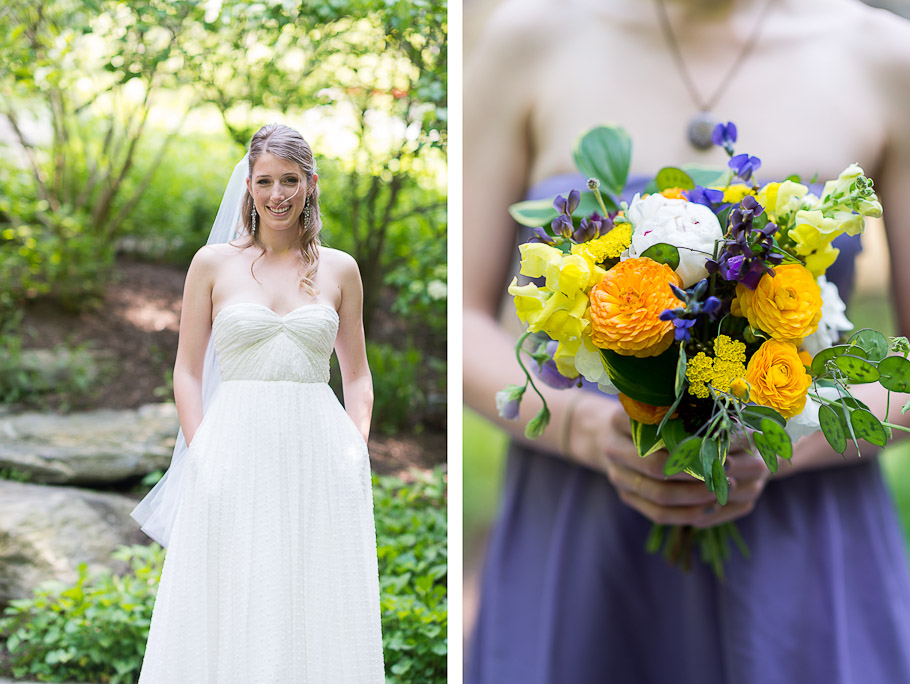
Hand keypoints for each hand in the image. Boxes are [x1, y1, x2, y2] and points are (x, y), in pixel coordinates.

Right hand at [599, 406, 769, 526]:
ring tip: (723, 489)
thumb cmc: (644, 415)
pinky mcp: (627, 496)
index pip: (653, 431)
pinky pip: (657, 514)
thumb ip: (681, 408)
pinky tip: (710, 507)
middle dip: (695, 472)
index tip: (720, 444)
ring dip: (695, 496)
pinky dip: (686, 513)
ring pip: (658, 495)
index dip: (688, 441)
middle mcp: (613, 449)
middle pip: (655, 467)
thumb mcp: (656, 403)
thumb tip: (733, 414)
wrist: (609, 434)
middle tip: (727, 469)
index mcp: (619, 420)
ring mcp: (617, 476)